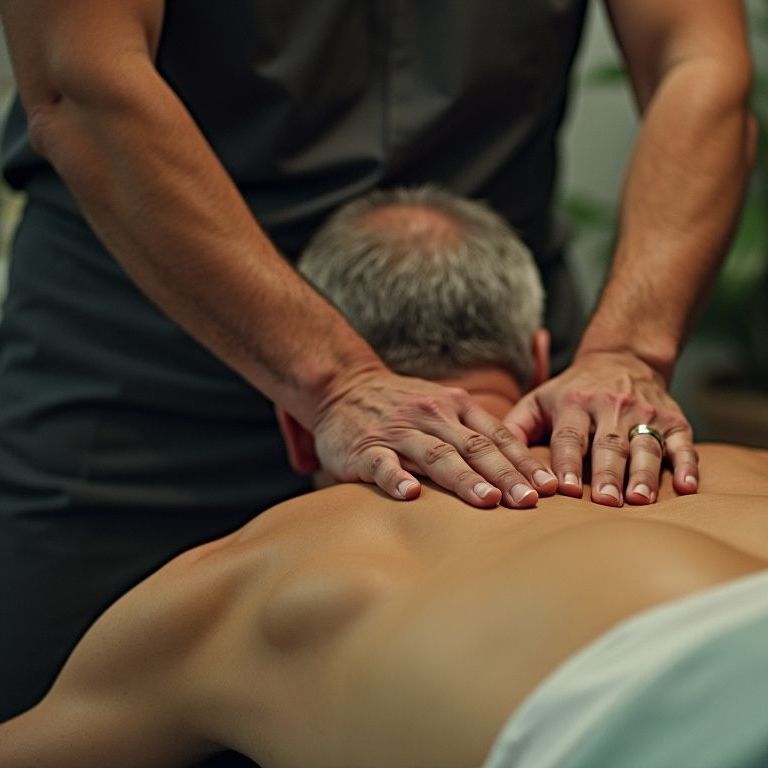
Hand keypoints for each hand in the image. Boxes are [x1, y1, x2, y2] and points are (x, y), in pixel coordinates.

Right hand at [282, 368, 558, 507]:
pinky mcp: (365, 448)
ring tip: (489, 501)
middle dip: (506, 475)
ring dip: (465, 479)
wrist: (342, 386)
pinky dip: (397, 478)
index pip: (498, 436)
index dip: (525, 461)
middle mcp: (431, 416)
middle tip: (531, 501)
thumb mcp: (442, 405)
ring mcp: (398, 431)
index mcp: (454, 407)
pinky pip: (383, 464)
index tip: (551, 487)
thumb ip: (473, 429)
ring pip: (437, 455)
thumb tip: (522, 466)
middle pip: (475, 447)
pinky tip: (410, 495)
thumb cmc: (401, 406)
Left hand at [503, 351, 698, 505]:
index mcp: (574, 403)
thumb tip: (490, 460)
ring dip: (643, 474)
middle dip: (607, 474)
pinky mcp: (674, 420)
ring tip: (638, 500)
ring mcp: (644, 413)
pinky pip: (683, 443)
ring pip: (645, 445)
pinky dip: (687, 465)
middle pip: (608, 444)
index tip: (565, 490)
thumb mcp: (538, 400)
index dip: (567, 463)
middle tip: (606, 502)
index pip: (569, 437)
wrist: (621, 358)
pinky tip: (687, 487)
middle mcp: (610, 407)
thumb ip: (515, 428)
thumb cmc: (570, 391)